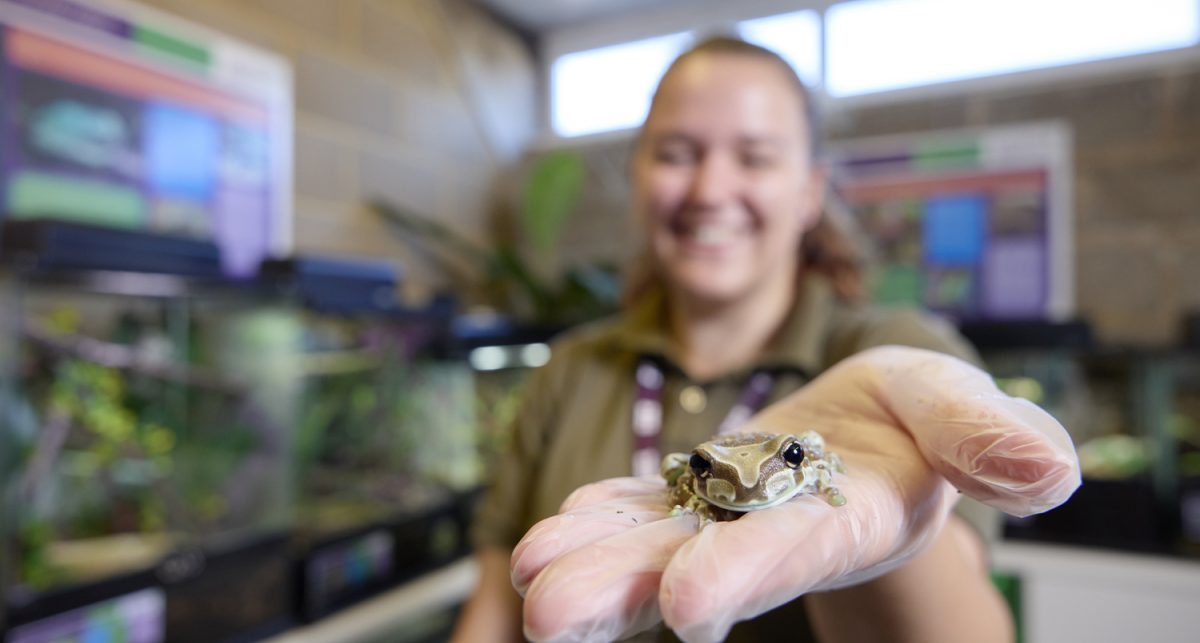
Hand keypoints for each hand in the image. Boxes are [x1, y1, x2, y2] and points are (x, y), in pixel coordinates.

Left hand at [511, 346, 1079, 641]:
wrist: (870, 423)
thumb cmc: (919, 419)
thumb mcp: (958, 408)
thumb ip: (986, 436)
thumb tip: (1048, 468)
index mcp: (843, 519)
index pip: (790, 552)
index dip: (744, 574)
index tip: (688, 605)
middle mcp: (769, 532)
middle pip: (692, 566)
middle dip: (625, 592)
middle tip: (549, 615)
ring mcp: (722, 514)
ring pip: (648, 544)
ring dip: (588, 562)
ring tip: (527, 576)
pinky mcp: (691, 491)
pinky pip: (638, 506)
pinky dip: (597, 516)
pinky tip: (552, 528)